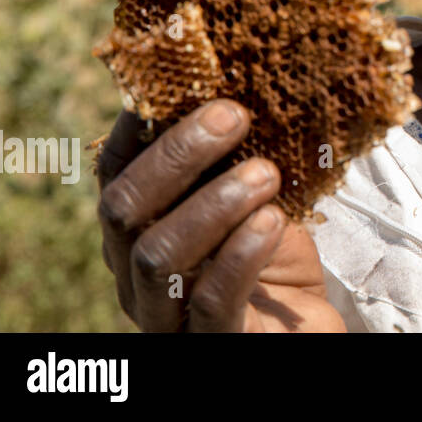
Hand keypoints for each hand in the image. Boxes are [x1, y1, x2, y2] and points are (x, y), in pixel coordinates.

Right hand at [96, 99, 345, 331]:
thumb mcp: (257, 194)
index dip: (139, 124)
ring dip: (213, 204)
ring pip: (157, 255)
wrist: (306, 331)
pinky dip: (240, 254)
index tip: (184, 77)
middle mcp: (135, 271)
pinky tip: (271, 221)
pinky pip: (210, 302)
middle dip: (177, 155)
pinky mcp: (207, 344)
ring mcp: (165, 314)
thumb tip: (246, 77)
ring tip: (266, 174)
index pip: (116, 169)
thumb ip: (238, 151)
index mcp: (139, 227)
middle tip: (234, 117)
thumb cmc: (275, 255)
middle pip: (123, 207)